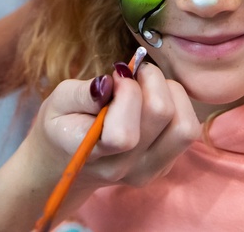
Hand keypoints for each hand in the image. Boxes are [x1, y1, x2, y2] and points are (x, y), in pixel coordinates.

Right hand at [24, 61, 198, 201]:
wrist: (64, 165)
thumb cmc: (60, 127)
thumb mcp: (56, 102)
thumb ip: (81, 93)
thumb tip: (108, 83)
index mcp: (91, 154)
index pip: (124, 134)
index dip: (126, 94)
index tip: (114, 77)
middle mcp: (125, 168)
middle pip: (162, 118)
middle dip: (151, 80)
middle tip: (132, 72)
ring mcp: (148, 171)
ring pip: (184, 128)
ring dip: (171, 93)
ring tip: (147, 85)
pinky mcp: (164, 167)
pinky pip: (186, 132)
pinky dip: (177, 105)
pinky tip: (151, 100)